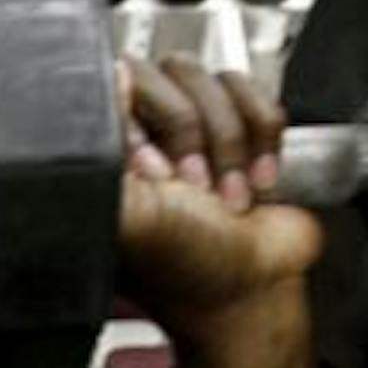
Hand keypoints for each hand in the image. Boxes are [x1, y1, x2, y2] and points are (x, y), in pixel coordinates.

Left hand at [114, 56, 323, 367]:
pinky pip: (258, 97)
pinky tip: (255, 181)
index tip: (159, 176)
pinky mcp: (243, 131)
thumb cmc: (188, 268)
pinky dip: (264, 140)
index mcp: (107, 147)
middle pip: (177, 75)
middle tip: (198, 189)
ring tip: (227, 196)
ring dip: (233, 145)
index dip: (150, 127)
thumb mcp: (132, 212)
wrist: (253, 292)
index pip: (122, 80)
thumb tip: (109, 79)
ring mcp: (198, 129)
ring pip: (220, 83)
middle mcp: (147, 131)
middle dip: (199, 137)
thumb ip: (102, 146)